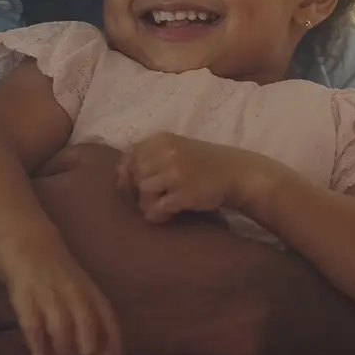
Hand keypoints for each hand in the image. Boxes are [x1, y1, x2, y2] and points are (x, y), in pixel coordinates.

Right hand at [5, 238, 122, 354]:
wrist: (31, 251)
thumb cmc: (64, 285)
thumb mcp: (86, 301)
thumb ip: (99, 335)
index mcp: (93, 295)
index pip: (109, 324)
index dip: (111, 351)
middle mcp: (74, 295)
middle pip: (87, 326)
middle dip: (87, 352)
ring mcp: (49, 296)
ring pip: (61, 329)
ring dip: (63, 353)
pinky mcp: (26, 301)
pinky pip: (34, 329)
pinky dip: (39, 353)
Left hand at [118, 135, 266, 222]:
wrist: (236, 173)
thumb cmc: (202, 163)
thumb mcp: (175, 148)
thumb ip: (148, 155)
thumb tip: (118, 173)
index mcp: (162, 139)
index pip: (130, 156)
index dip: (128, 174)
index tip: (137, 185)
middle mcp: (166, 152)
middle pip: (134, 177)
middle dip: (140, 191)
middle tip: (156, 197)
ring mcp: (175, 173)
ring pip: (143, 193)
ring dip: (149, 204)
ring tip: (164, 206)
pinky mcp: (183, 194)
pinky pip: (156, 209)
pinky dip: (159, 215)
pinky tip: (170, 214)